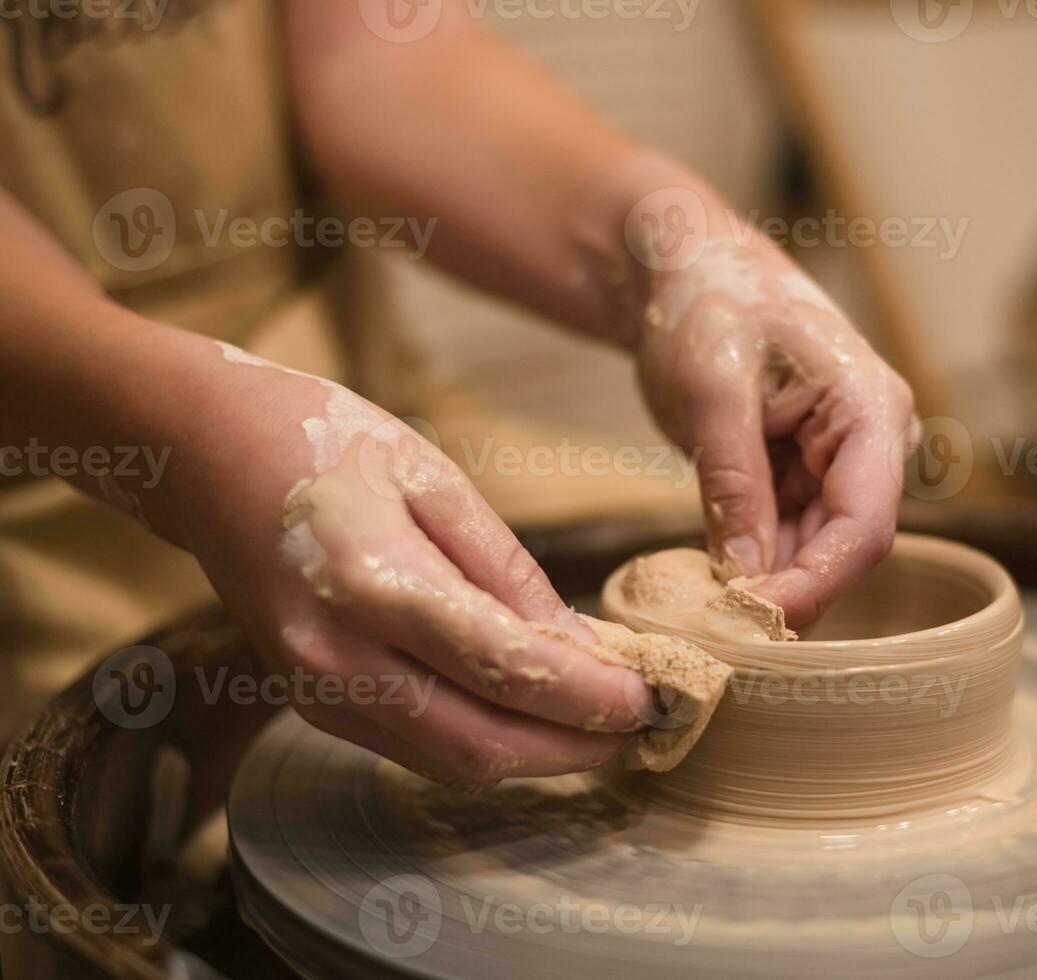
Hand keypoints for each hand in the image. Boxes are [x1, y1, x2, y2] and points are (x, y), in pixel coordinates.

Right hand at [172, 344, 653, 790]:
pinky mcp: (310, 702)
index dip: (590, 698)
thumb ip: (508, 571)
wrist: (201, 454)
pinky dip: (482, 739)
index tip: (651, 697)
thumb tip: (580, 646)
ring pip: (448, 763)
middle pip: (480, 747)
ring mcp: (315, 691)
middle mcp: (337, 658)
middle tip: (640, 724)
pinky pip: (415, 745)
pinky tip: (526, 707)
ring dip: (533, 755)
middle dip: (573, 749)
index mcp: (374, 583)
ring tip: (597, 720)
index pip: (507, 670)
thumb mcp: (435, 479)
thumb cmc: (323, 444)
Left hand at [635, 235, 917, 625]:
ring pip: (813, 551)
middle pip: (844, 547)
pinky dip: (749, 564)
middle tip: (721, 631)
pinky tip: (709, 584)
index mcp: (871, 410)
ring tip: (707, 614)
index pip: (865, 523)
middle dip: (787, 591)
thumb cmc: (706, 302)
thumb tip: (745, 577)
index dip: (817, 582)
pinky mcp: (800, 475)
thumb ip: (734, 482)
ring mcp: (837, 461)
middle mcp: (870, 442)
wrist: (683, 268)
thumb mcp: (712, 391)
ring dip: (765, 585)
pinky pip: (784, 537)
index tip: (757, 621)